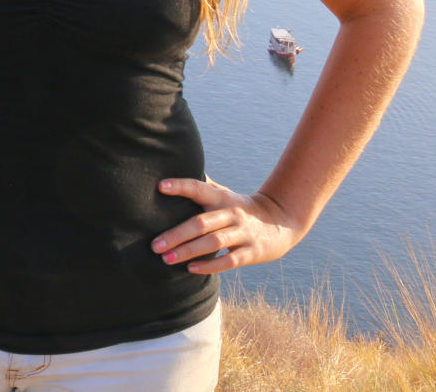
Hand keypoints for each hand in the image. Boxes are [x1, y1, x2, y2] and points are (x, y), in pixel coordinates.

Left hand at [153, 177, 304, 273]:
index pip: (199, 188)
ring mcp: (243, 233)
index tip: (160, 186)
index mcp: (221, 198)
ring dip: (188, 251)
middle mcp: (231, 214)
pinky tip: (191, 268)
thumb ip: (202, 185)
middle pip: (201, 223)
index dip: (180, 186)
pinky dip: (210, 265)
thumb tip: (177, 167)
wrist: (281, 221)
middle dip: (176, 235)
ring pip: (213, 242)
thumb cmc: (240, 208)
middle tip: (154, 245)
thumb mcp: (224, 194)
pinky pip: (229, 260)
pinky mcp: (252, 252)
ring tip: (166, 259)